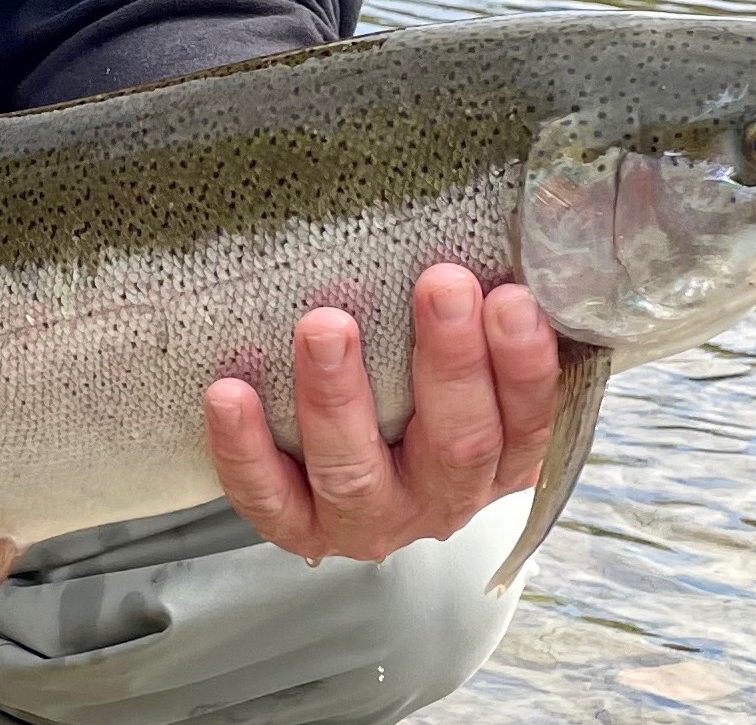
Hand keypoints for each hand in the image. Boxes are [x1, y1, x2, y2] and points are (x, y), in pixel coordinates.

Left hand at [203, 266, 558, 562]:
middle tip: (441, 285)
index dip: (523, 365)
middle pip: (456, 443)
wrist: (338, 468)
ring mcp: (369, 520)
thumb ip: (476, 312)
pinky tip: (228, 393)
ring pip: (356, 472)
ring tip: (325, 328)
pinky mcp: (299, 527)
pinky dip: (245, 449)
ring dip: (339, 398)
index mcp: (499, 458)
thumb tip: (488, 228)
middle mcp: (442, 498)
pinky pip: (269, 497)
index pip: (527, 420)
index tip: (511, 297)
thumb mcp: (461, 355)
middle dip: (449, 362)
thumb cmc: (411, 384)